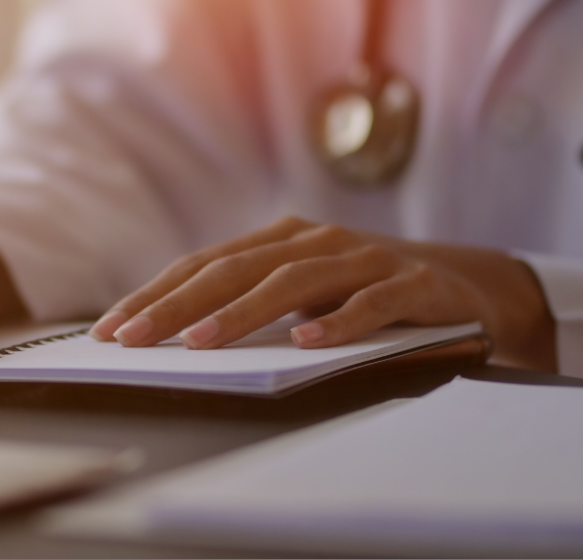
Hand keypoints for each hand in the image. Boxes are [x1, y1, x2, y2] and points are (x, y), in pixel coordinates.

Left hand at [87, 217, 555, 370]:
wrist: (471, 284)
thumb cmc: (368, 291)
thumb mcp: (305, 291)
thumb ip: (251, 301)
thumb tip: (173, 334)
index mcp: (282, 239)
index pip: (205, 265)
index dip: (155, 294)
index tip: (111, 329)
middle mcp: (316, 240)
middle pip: (234, 269)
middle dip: (176, 305)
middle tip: (133, 338)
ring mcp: (365, 259)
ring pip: (293, 282)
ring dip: (242, 313)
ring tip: (201, 342)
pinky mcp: (411, 286)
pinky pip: (369, 304)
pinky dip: (338, 322)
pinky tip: (309, 342)